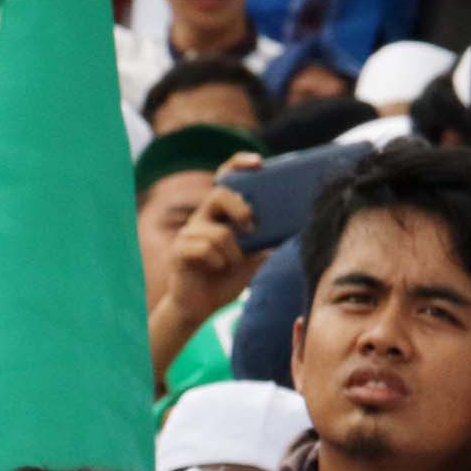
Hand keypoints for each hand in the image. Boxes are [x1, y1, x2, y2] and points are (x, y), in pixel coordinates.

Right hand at [154, 152, 266, 329]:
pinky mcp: (179, 250)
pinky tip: (216, 269)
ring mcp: (188, 233)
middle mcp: (202, 217)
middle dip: (240, 209)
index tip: (258, 163)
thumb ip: (266, 243)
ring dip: (233, 253)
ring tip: (231, 264)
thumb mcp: (253, 260)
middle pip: (219, 194)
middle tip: (251, 227)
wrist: (199, 307)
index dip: (238, 165)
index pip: (225, 178)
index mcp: (220, 214)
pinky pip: (204, 249)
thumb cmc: (225, 279)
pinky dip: (218, 262)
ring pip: (219, 232)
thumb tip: (291, 231)